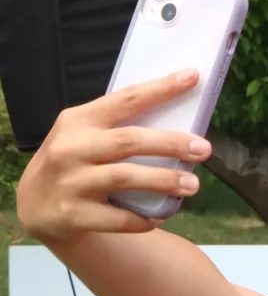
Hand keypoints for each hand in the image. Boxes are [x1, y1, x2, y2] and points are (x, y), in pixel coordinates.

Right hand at [16, 68, 210, 241]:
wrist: (35, 204)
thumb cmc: (75, 162)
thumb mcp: (85, 135)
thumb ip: (119, 127)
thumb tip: (181, 121)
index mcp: (79, 120)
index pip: (125, 99)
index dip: (160, 89)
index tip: (192, 77)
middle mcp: (71, 147)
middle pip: (128, 141)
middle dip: (170, 143)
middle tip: (204, 149)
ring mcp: (70, 181)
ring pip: (124, 178)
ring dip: (163, 180)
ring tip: (193, 185)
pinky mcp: (73, 214)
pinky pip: (117, 218)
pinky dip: (142, 218)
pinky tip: (159, 217)